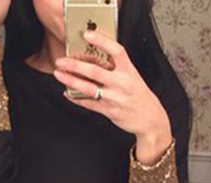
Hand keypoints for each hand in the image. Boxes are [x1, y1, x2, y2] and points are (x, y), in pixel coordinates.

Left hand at [53, 29, 172, 164]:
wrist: (151, 119)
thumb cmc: (140, 97)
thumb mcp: (133, 77)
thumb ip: (117, 68)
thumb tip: (94, 59)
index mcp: (129, 71)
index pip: (116, 51)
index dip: (101, 41)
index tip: (87, 35)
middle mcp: (122, 84)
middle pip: (94, 71)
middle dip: (74, 65)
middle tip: (61, 61)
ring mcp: (115, 98)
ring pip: (88, 88)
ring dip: (71, 80)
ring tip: (59, 75)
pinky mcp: (110, 111)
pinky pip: (89, 104)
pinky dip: (77, 98)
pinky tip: (68, 93)